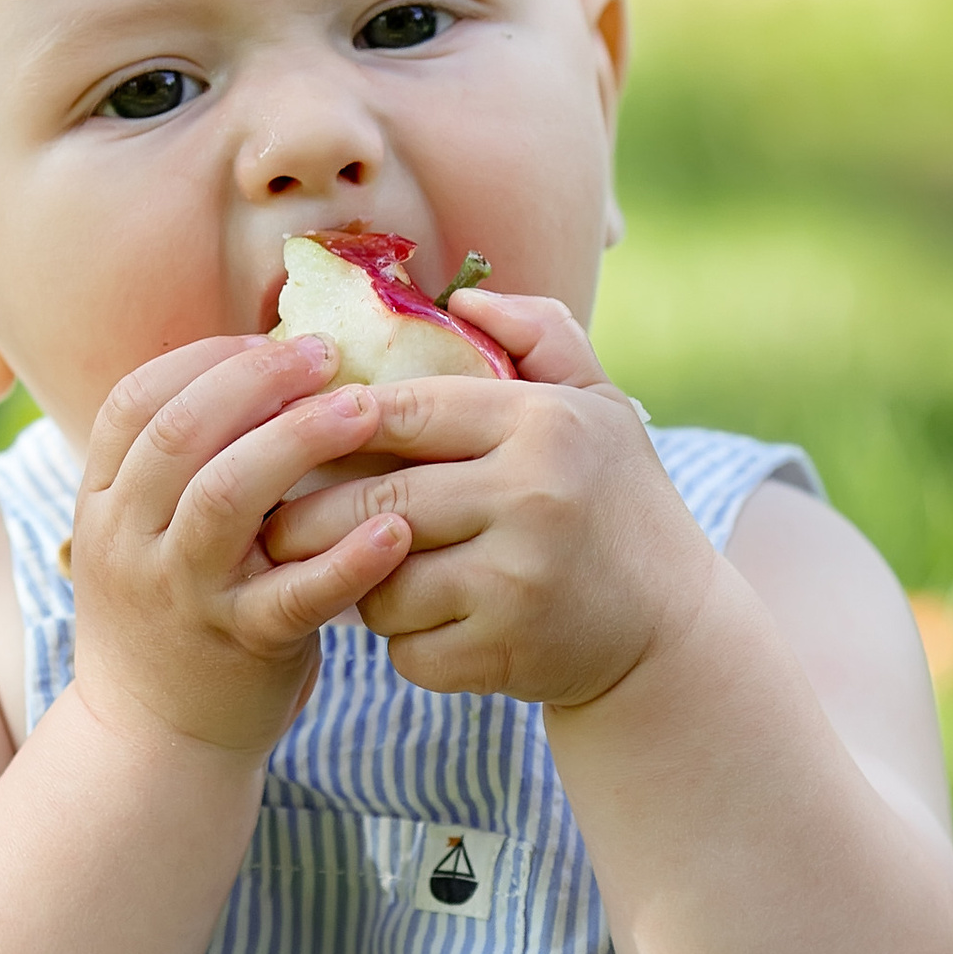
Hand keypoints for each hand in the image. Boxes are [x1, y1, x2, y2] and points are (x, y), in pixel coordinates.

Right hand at [70, 336, 415, 758]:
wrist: (152, 741)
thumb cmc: (173, 616)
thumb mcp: (145, 535)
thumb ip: (184, 465)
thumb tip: (266, 370)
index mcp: (105, 503)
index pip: (136, 401)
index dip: (205, 360)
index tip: (271, 340)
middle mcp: (130, 541)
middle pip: (179, 432)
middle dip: (256, 379)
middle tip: (327, 354)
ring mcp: (183, 593)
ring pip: (227, 496)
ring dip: (299, 441)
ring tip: (364, 411)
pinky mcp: (242, 644)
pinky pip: (295, 594)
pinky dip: (348, 558)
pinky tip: (396, 527)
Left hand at [258, 293, 719, 707]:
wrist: (674, 632)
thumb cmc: (619, 504)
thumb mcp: (600, 405)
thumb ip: (539, 335)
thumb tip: (462, 300)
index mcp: (544, 423)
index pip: (406, 410)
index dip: (337, 421)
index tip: (295, 433)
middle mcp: (531, 495)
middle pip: (376, 500)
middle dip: (311, 515)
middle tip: (278, 520)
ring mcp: (517, 580)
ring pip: (381, 582)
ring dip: (361, 584)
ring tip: (369, 574)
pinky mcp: (504, 653)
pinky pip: (406, 648)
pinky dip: (402, 643)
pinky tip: (426, 628)